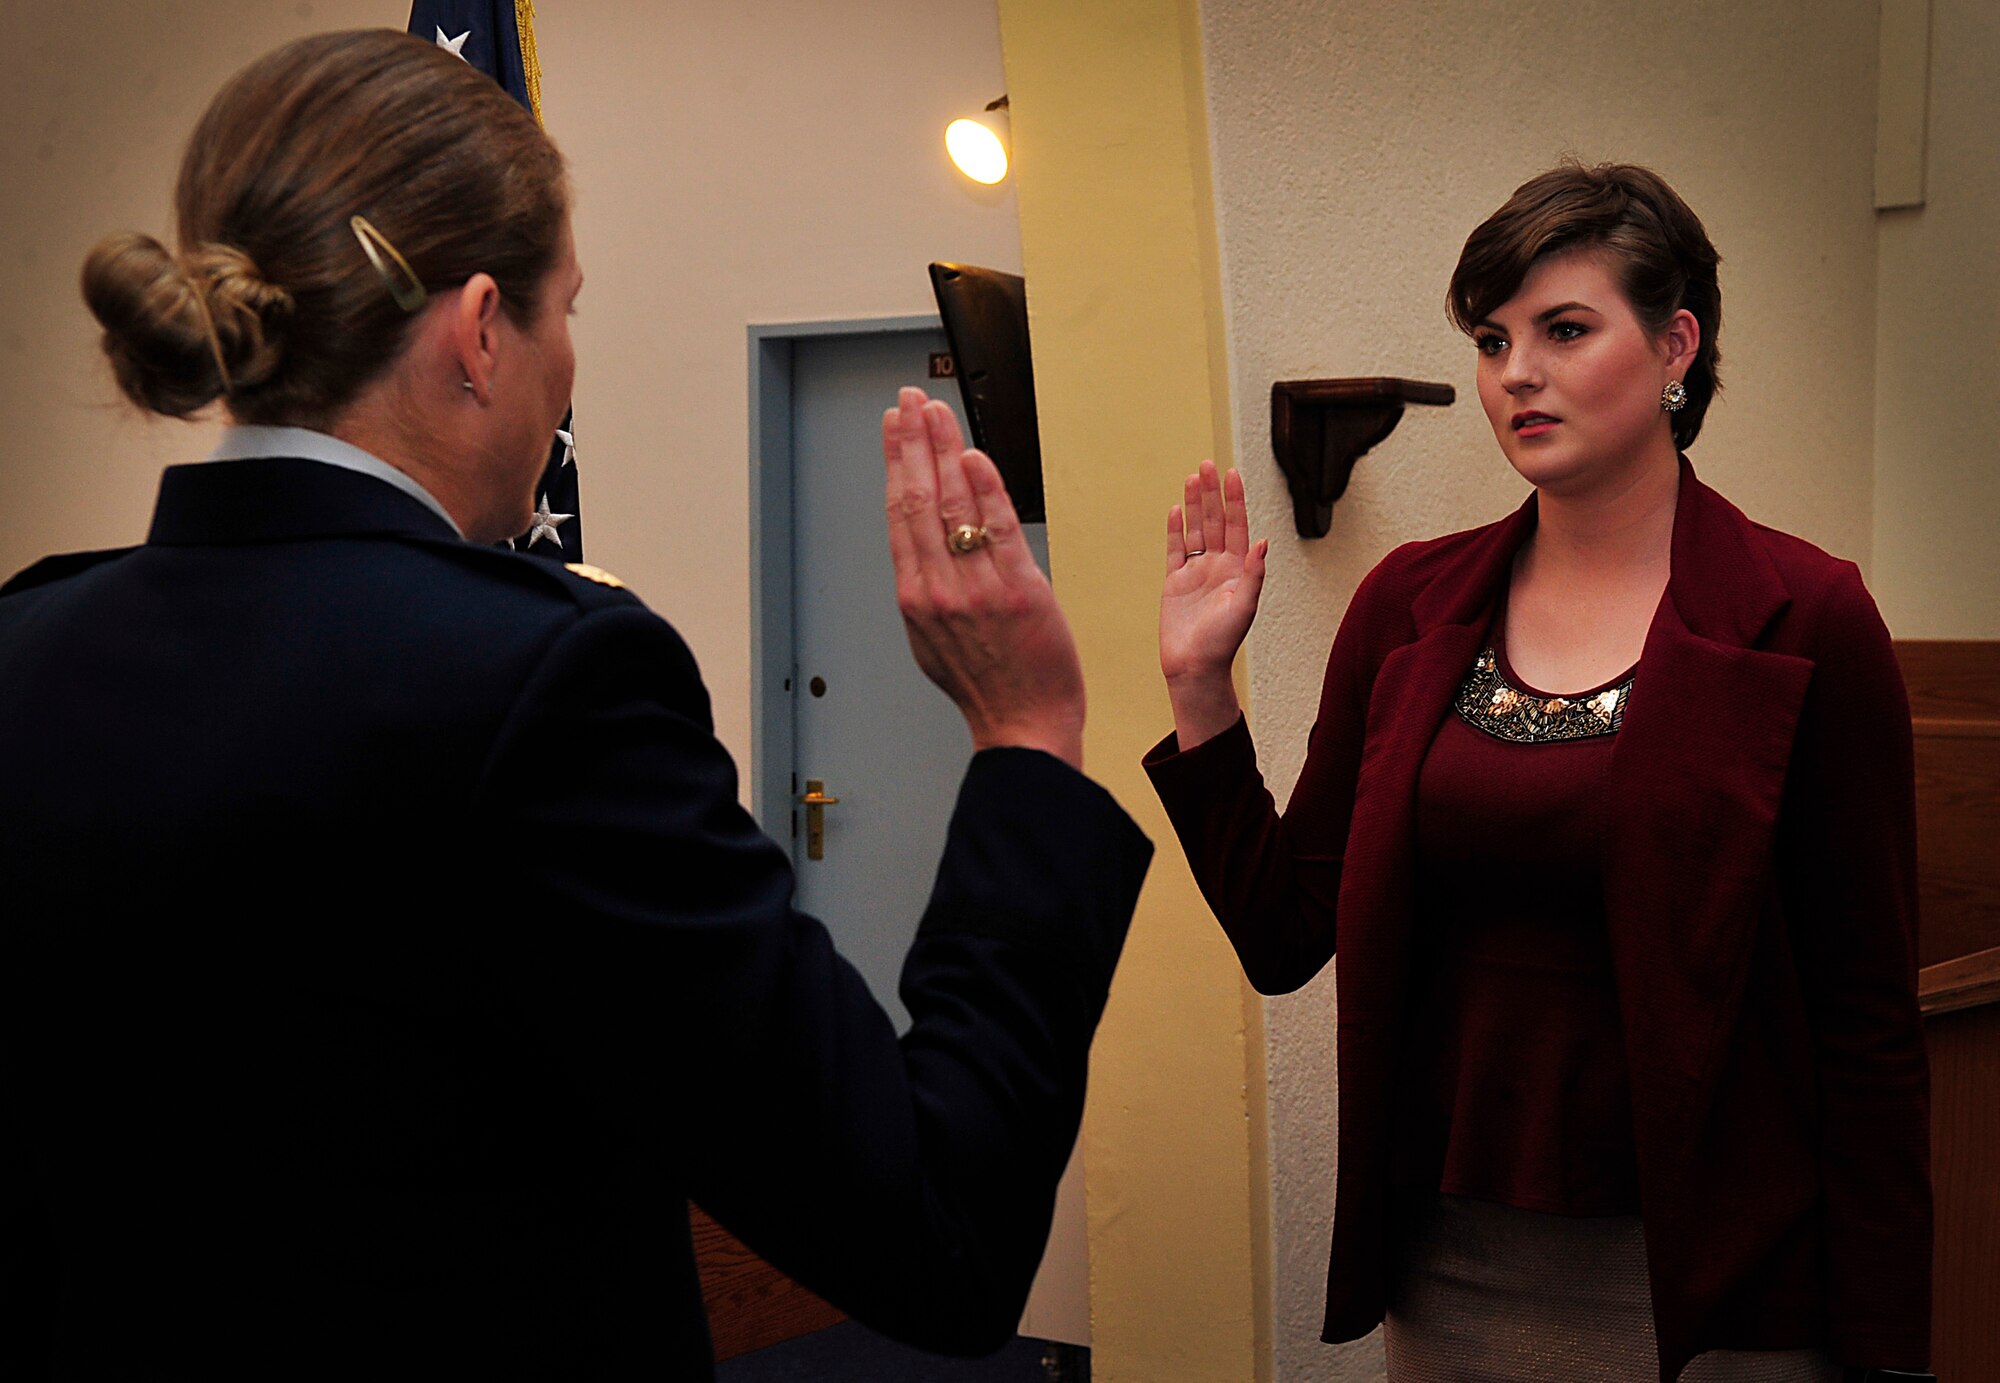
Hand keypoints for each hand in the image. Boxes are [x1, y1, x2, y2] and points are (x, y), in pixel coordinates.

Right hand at [881, 387, 1085, 768]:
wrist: (1023, 727)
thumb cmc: (986, 686)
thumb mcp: (934, 639)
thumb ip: (927, 589)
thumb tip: (920, 549)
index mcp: (915, 597)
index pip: (899, 512)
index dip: (894, 462)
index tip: (894, 425)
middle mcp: (939, 589)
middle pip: (918, 498)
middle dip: (912, 442)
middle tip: (909, 401)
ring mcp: (977, 589)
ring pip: (954, 505)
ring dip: (944, 450)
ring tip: (938, 412)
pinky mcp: (1020, 591)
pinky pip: (998, 530)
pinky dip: (985, 490)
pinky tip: (973, 457)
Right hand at [1158, 461, 1265, 745]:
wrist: (1194, 668)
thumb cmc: (1222, 643)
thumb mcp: (1244, 607)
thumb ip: (1253, 574)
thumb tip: (1262, 542)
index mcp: (1237, 569)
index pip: (1236, 526)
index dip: (1235, 500)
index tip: (1232, 474)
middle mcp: (1218, 566)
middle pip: (1214, 521)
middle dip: (1212, 493)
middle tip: (1208, 464)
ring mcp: (1195, 573)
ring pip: (1195, 530)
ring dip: (1193, 505)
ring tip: (1192, 478)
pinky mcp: (1174, 583)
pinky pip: (1174, 550)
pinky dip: (1174, 530)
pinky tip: (1174, 510)